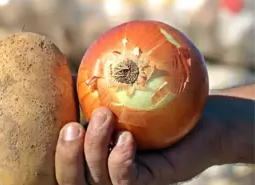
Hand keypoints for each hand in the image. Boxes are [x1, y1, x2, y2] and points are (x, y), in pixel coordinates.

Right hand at [55, 106, 227, 184]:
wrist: (201, 119)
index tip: (57, 120)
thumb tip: (70, 71)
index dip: (53, 150)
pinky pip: (128, 180)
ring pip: (98, 180)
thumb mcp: (123, 94)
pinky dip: (121, 160)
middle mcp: (106, 172)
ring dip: (95, 148)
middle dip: (67, 157)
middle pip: (73, 182)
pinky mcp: (152, 182)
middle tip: (72, 127)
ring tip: (104, 115)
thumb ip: (95, 90)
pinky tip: (126, 137)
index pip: (64, 162)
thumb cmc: (159, 104)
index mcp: (94, 155)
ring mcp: (128, 181)